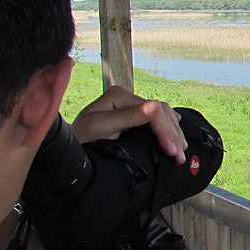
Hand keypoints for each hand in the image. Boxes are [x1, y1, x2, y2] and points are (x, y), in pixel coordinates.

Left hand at [71, 86, 186, 163]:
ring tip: (181, 150)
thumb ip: (127, 117)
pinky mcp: (133, 115)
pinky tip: (176, 133)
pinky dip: (169, 127)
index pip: (153, 110)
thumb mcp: (101, 127)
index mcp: (120, 95)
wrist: (69, 148)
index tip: (172, 150)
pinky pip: (158, 118)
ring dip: (174, 132)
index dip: (165, 130)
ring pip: (163, 114)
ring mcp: (131, 105)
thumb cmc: (81, 139)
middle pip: (161, 111)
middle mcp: (127, 96)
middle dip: (173, 134)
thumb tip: (154, 106)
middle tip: (180, 155)